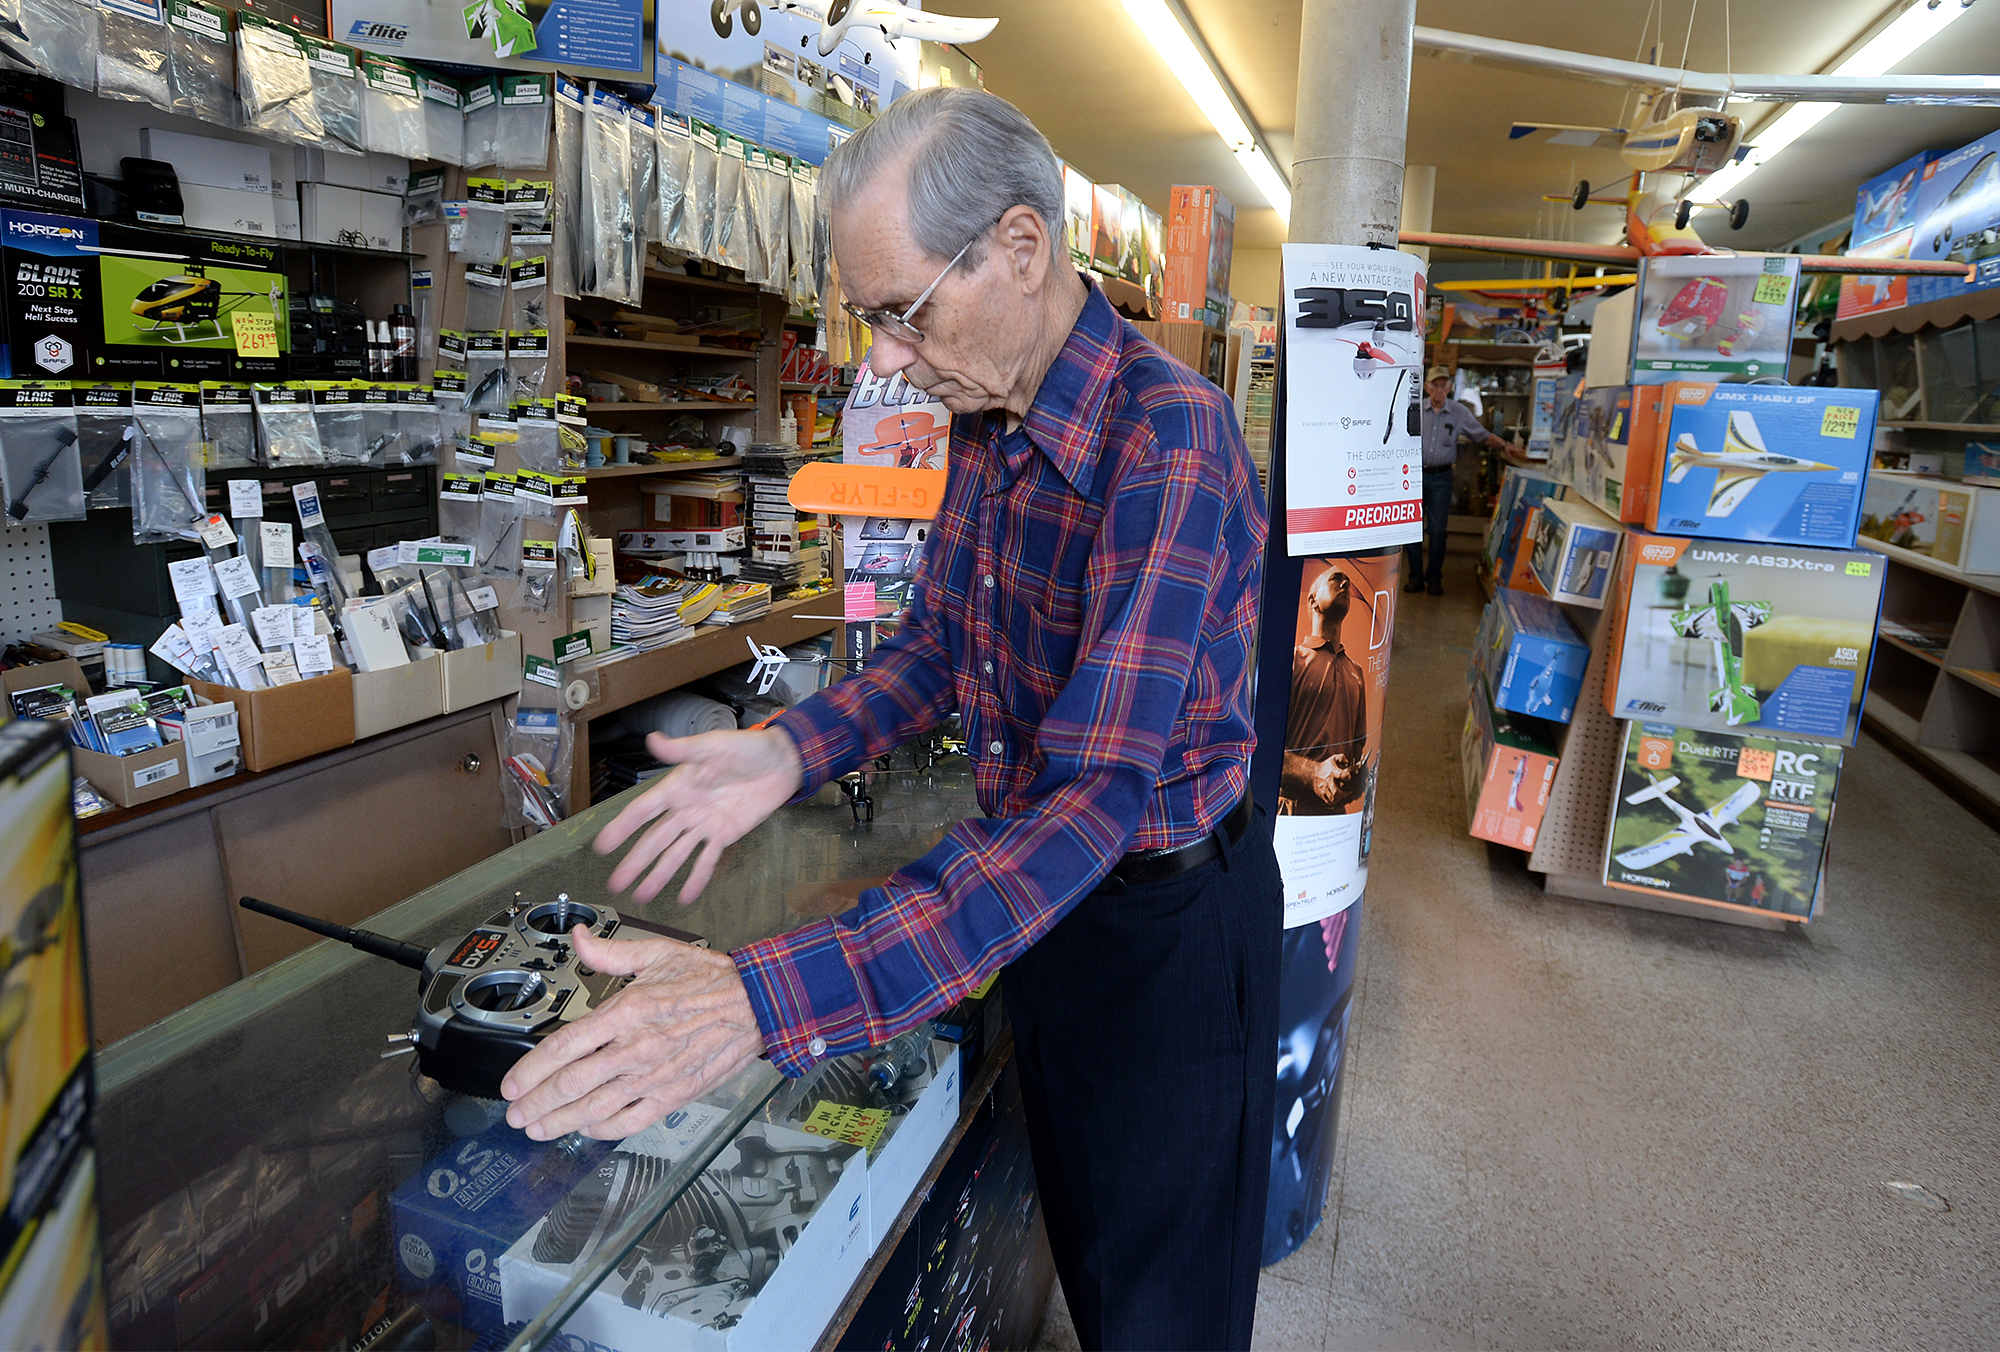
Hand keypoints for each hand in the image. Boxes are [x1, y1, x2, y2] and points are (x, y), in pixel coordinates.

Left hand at [501, 926, 765, 1140]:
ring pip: (594, 1109)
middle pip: (570, 1084)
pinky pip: (630, 1121)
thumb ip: (609, 952)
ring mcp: (654, 1076)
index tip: (512, 1084)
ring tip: (537, 1129)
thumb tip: (576, 938)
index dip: (530, 1070)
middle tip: (515, 1113)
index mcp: (627, 1011)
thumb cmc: (710, 980)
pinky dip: (602, 1130)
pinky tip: (585, 1130)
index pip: (564, 1047)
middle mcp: (636, 1048)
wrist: (757, 1004)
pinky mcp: (674, 1095)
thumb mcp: (657, 952)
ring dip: (559, 1122)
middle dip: (535, 1103)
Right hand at [593, 727, 804, 903]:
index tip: (602, 846)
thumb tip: (652, 739)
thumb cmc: (747, 747)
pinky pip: (707, 860)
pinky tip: (685, 897)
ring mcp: (704, 824)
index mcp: (678, 786)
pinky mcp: (725, 835)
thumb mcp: (713, 745)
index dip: (621, 828)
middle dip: (635, 862)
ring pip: (676, 855)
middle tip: (615, 884)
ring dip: (659, 875)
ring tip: (642, 896)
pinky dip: (697, 879)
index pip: (642, 811)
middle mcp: (686, 808)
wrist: (782, 761)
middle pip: (655, 839)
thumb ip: (682, 749)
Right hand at [1311, 754, 1350, 803]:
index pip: (1342, 775)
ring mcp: (1325, 789)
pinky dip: (1335, 803)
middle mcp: (1328, 782)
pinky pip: (1329, 802)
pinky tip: (1338, 799)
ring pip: (1333, 799)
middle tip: (1349, 792)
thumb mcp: (1333, 758)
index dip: (1347, 777)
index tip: (1349, 778)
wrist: (1312, 773)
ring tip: (1344, 796)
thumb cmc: (1325, 767)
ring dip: (1340, 799)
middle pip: (1336, 792)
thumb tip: (1347, 762)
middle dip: (1344, 794)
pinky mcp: (1322, 794)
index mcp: (1332, 772)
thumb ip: (1342, 758)